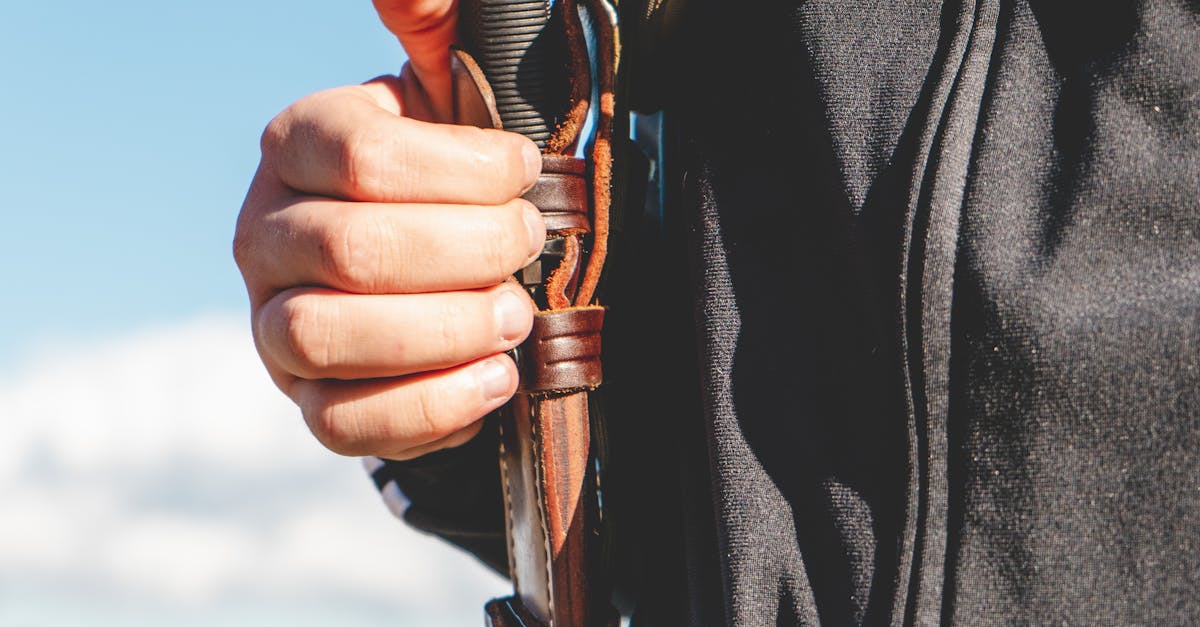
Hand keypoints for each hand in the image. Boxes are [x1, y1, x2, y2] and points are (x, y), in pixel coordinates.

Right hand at [233, 2, 544, 460]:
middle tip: (530, 246)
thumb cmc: (440, 178)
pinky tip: (496, 377)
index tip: (524, 171)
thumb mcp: (444, 95)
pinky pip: (347, 423)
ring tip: (514, 316)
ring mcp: (273, 324)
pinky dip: (434, 406)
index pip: (361, 155)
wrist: (418, 270)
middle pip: (353, 249)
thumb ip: (433, 32)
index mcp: (296, 145)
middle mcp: (264, 235)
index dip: (463, 169)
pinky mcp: (306, 401)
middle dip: (470, 251)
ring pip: (330, 337)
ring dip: (447, 330)